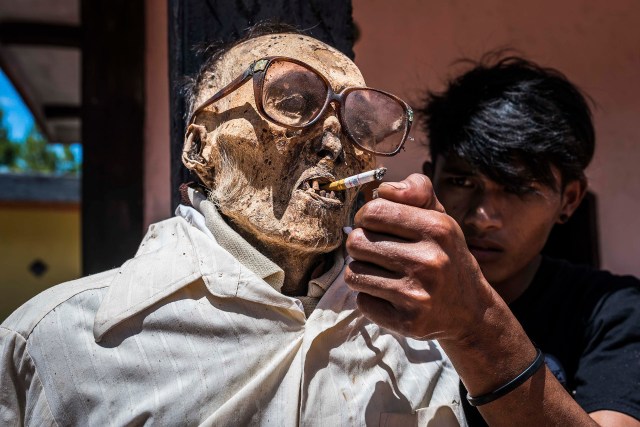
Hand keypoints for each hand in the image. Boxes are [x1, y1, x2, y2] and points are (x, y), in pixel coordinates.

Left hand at [344, 173, 491, 341]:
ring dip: (362, 272)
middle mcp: (428, 261)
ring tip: (383, 273)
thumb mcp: (440, 217)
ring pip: (353, 273)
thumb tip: (383, 189)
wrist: (470, 311)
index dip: (366, 217)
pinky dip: (370, 298)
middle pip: (356, 242)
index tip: (374, 226)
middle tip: (377, 252)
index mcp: (437, 228)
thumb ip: (416, 191)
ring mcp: (417, 294)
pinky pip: (362, 302)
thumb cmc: (445, 256)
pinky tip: (390, 296)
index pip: (372, 211)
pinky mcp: (406, 322)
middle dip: (360, 246)